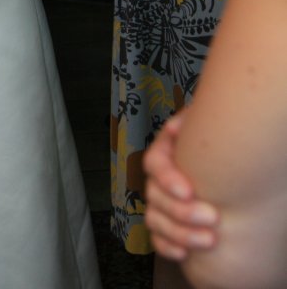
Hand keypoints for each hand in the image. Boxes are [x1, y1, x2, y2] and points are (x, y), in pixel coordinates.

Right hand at [144, 113, 219, 260]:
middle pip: (155, 197)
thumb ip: (188, 120)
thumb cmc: (211, 140)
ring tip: (209, 240)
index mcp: (163, 152)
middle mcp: (157, 179)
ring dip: (180, 234)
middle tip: (212, 217)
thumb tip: (176, 127)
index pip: (153, 164)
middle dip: (182, 212)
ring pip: (156, 220)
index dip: (168, 179)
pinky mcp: (166, 225)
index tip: (189, 191)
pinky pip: (158, 239)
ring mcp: (159, 203)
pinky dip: (168, 247)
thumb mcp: (201, 122)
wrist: (222, 162)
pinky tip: (185, 254)